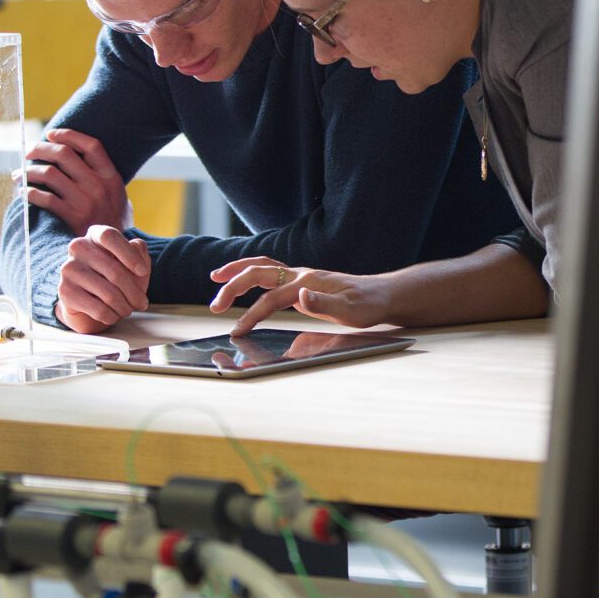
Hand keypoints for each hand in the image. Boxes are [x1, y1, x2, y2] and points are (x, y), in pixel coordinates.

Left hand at [22, 128, 131, 234]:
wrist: (116, 253)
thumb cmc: (114, 224)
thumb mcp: (120, 197)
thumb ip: (103, 179)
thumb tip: (79, 158)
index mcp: (111, 177)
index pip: (90, 145)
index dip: (68, 135)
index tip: (51, 134)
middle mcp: (99, 186)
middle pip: (64, 155)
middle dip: (40, 149)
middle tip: (27, 151)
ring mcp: (85, 201)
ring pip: (50, 174)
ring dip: (29, 171)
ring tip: (19, 174)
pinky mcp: (72, 217)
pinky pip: (44, 198)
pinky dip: (29, 192)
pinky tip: (23, 193)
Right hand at [55, 225, 150, 333]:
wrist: (88, 302)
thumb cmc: (114, 279)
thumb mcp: (132, 263)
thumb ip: (139, 251)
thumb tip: (137, 247)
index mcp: (95, 235)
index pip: (110, 237)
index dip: (129, 255)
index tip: (142, 272)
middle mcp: (78, 247)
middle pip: (114, 271)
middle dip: (134, 292)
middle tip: (141, 303)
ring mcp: (69, 269)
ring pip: (108, 294)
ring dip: (124, 307)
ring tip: (127, 310)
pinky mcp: (65, 291)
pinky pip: (98, 309)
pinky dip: (111, 316)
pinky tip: (113, 315)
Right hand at [208, 257, 392, 335]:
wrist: (383, 295)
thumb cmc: (368, 305)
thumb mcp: (351, 311)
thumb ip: (324, 304)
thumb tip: (299, 297)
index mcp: (307, 283)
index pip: (271, 297)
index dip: (252, 314)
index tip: (237, 331)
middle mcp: (300, 275)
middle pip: (258, 273)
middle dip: (233, 286)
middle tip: (215, 304)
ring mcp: (301, 277)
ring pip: (262, 267)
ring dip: (237, 270)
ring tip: (216, 276)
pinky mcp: (302, 282)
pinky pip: (271, 273)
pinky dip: (252, 272)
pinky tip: (246, 279)